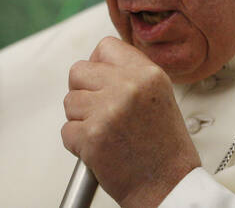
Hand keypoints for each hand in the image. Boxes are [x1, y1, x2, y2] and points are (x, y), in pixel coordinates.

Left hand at [62, 37, 200, 206]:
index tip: (101, 79)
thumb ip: (131, 75)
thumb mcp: (160, 96)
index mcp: (147, 74)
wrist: (168, 187)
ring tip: (106, 132)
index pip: (105, 47)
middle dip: (83, 91)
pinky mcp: (92, 136)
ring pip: (69, 102)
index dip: (98, 64)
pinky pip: (67, 130)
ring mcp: (108, 111)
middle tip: (99, 110)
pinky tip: (100, 148)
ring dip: (81, 119)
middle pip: (78, 71)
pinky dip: (77, 143)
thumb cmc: (164, 149)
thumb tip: (97, 64)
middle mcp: (128, 87)